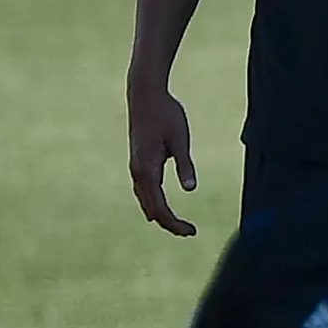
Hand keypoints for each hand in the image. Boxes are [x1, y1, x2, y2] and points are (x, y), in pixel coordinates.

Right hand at [128, 75, 199, 235]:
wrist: (145, 95)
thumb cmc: (166, 114)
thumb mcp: (180, 139)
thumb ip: (185, 165)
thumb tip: (190, 190)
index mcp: (147, 169)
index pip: (159, 207)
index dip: (174, 222)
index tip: (192, 232)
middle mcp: (137, 171)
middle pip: (151, 208)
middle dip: (169, 223)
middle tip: (190, 233)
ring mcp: (135, 167)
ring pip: (144, 200)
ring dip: (160, 215)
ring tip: (178, 226)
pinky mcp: (138, 161)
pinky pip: (143, 190)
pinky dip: (152, 203)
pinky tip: (159, 209)